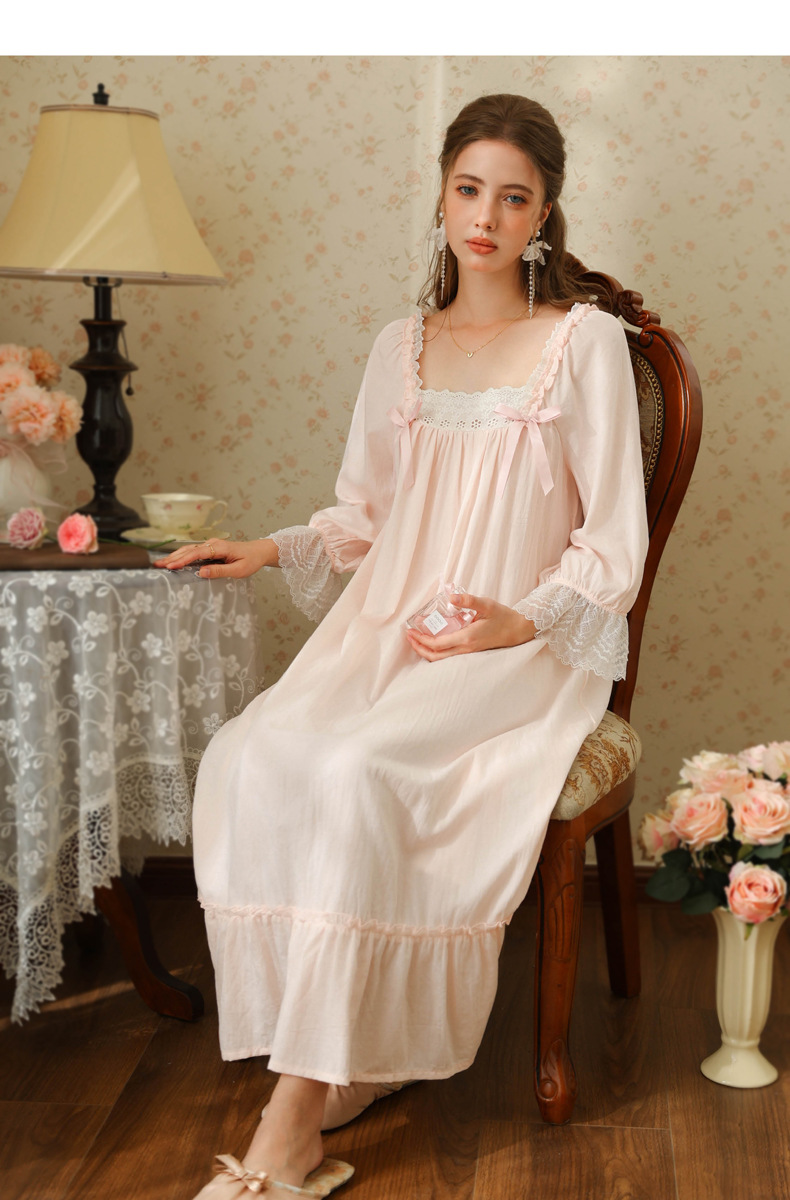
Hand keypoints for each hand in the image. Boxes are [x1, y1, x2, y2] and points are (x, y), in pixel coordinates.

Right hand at [153, 537, 277, 578]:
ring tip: (160, 563)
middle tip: (156, 565)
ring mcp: (210, 545)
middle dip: (172, 558)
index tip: (170, 567)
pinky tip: (173, 560)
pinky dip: (181, 555)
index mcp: (219, 548)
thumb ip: (220, 571)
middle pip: (188, 550)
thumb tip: (201, 572)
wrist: (258, 552)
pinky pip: (193, 552)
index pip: (196, 554)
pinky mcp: (210, 549)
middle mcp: (212, 544)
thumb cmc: (250, 561)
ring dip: (174, 556)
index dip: (182, 560)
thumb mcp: (239, 570)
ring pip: (188, 550)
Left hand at [405, 592, 535, 661]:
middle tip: (409, 637)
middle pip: (436, 656)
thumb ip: (468, 600)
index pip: (437, 644)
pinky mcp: (471, 652)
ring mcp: (468, 653)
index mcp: (467, 638)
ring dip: (427, 651)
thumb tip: (451, 597)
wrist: (517, 630)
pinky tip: (433, 642)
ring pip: (442, 659)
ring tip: (417, 640)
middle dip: (419, 648)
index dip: (421, 640)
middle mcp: (466, 649)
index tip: (411, 631)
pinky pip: (449, 656)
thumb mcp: (486, 605)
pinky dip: (436, 652)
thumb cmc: (502, 617)